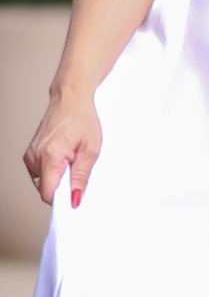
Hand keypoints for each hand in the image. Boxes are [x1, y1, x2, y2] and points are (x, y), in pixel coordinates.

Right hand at [23, 92, 101, 207]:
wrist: (71, 97)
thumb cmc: (83, 118)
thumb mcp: (91, 149)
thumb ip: (81, 177)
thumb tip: (75, 199)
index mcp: (50, 156)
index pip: (48, 194)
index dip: (62, 200)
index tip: (74, 197)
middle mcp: (36, 156)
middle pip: (45, 189)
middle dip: (62, 187)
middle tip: (76, 168)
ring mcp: (30, 154)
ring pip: (42, 182)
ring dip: (56, 177)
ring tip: (70, 158)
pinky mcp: (30, 152)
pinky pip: (39, 172)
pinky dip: (50, 170)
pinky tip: (62, 156)